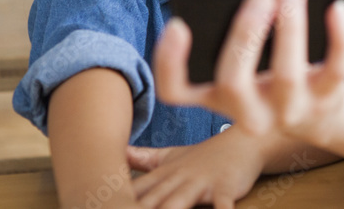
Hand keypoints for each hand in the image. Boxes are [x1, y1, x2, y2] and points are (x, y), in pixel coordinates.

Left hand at [127, 129, 264, 208]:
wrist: (242, 142)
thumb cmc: (204, 155)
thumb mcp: (171, 156)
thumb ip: (143, 158)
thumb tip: (117, 153)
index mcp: (164, 174)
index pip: (135, 191)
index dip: (117, 199)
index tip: (101, 204)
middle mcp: (178, 178)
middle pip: (152, 199)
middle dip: (138, 208)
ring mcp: (201, 182)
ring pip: (179, 201)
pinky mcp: (224, 187)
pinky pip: (221, 204)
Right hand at [153, 0, 343, 147]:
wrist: (317, 108)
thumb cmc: (269, 65)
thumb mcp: (245, 55)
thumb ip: (237, 24)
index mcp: (215, 94)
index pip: (175, 90)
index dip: (169, 61)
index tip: (178, 24)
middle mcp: (247, 112)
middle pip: (232, 82)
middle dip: (245, 33)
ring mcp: (288, 112)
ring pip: (286, 78)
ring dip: (289, 29)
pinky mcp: (326, 101)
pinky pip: (335, 69)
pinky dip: (340, 36)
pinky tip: (338, 6)